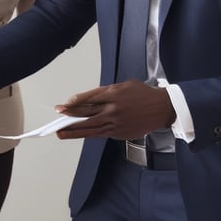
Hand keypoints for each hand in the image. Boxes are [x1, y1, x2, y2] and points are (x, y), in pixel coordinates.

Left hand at [53, 80, 175, 139]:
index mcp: (114, 94)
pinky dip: (89, 134)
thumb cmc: (143, 94)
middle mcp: (113, 109)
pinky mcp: (120, 133)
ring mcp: (117, 123)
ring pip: (91, 128)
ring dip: (74, 131)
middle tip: (57, 117)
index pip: (89, 99)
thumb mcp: (124, 85)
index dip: (74, 103)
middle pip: (87, 114)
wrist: (162, 108)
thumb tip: (88, 100)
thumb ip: (106, 92)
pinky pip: (101, 134)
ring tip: (61, 133)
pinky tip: (79, 135)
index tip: (63, 105)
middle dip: (70, 116)